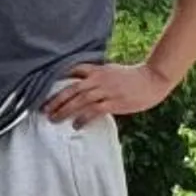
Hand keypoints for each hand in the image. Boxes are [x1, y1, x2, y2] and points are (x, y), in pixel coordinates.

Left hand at [42, 59, 171, 125]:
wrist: (153, 79)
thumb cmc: (132, 77)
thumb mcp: (111, 72)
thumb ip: (96, 77)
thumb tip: (81, 87)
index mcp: (97, 70)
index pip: (72, 71)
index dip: (56, 79)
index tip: (43, 89)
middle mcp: (99, 79)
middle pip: (71, 88)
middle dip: (56, 99)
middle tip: (43, 109)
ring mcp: (106, 90)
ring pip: (80, 100)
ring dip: (65, 110)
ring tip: (54, 119)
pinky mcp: (114, 102)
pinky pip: (95, 111)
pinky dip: (83, 118)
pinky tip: (76, 125)